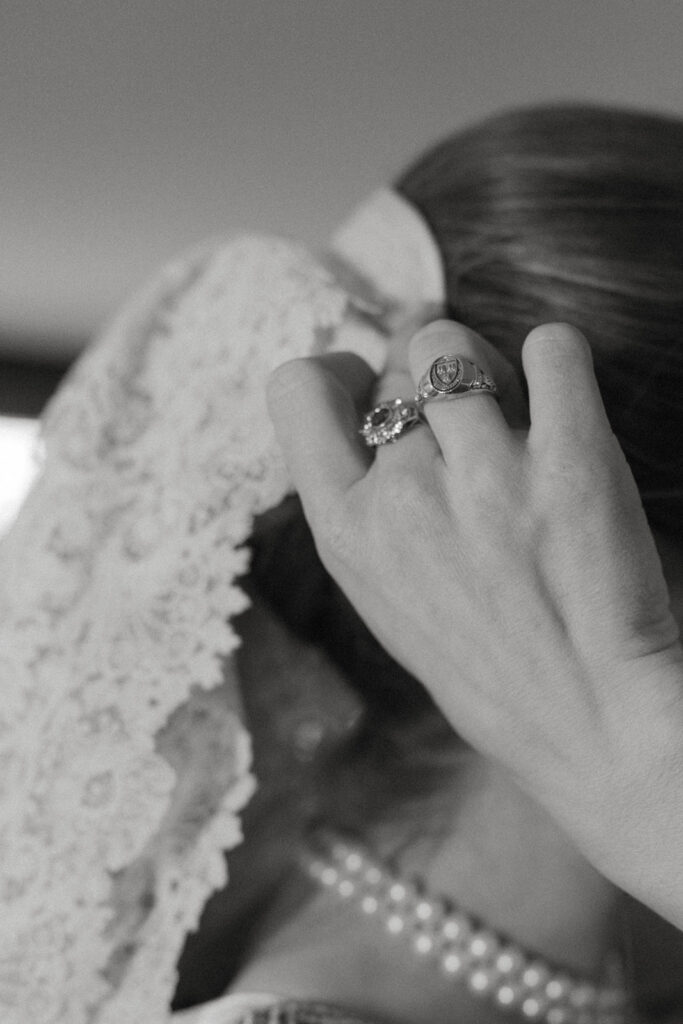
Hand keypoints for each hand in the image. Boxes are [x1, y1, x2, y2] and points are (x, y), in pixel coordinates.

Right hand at [267, 319, 682, 920]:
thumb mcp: (381, 597)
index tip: (373, 388)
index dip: (340, 372)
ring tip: (516, 417)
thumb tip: (372, 403)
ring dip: (486, 368)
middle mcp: (405, 494)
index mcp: (346, 530)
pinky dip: (554, 358)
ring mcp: (487, 472)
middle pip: (397, 364)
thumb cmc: (483, 665)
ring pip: (456, 346)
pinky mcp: (572, 458)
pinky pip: (551, 348)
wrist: (588, 721)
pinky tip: (559, 395)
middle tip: (470, 432)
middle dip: (430, 384)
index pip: (297, 388)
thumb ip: (363, 502)